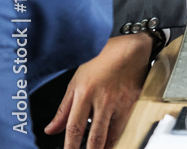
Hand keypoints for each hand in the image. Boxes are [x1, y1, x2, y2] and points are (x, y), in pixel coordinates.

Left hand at [45, 33, 152, 148]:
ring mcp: (121, 102)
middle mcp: (103, 100)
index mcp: (85, 93)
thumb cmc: (102, 60)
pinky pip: (127, 124)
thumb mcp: (76, 81)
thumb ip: (63, 109)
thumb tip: (51, 130)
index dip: (71, 146)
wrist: (131, 48)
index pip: (75, 127)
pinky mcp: (135, 101)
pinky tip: (116, 140)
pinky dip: (120, 135)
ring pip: (114, 133)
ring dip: (107, 146)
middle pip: (97, 135)